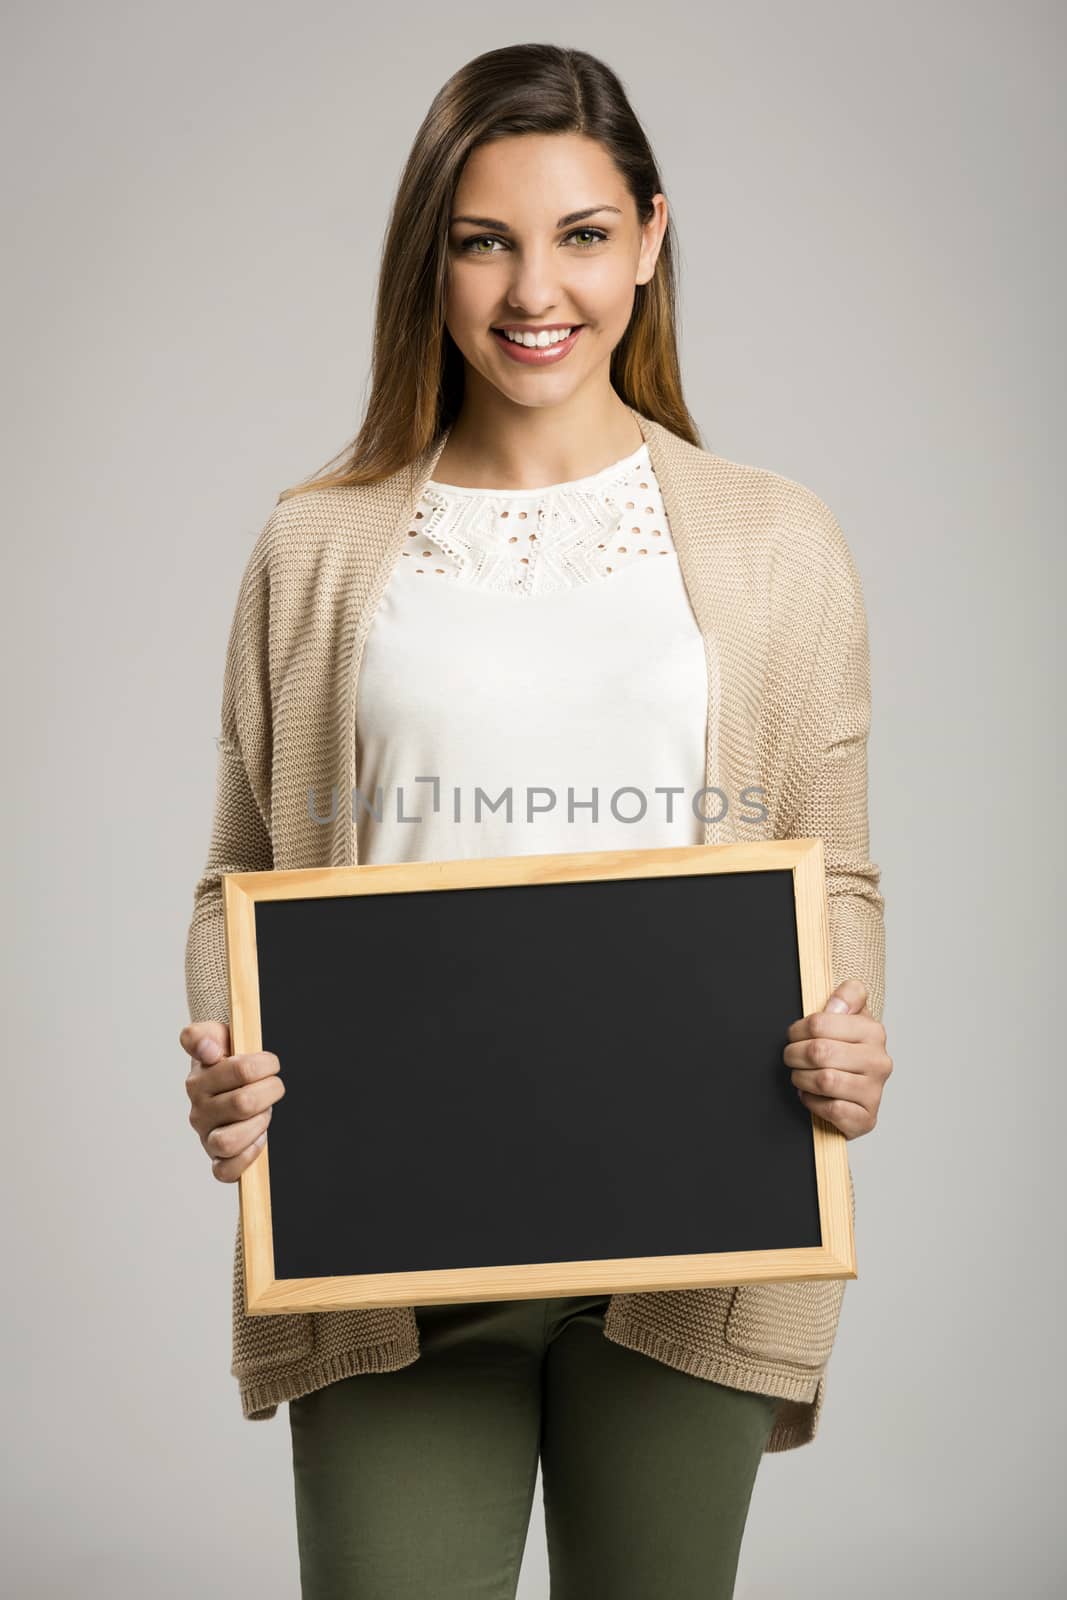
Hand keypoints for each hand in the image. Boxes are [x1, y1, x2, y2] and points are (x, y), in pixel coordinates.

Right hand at [180, 1020, 285, 1182]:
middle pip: (244, 1104)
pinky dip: (246, 1157)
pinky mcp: (216, 1158)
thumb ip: (203, 1034)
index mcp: (198, 1079)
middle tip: (271, 1086)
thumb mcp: (214, 1035)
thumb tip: (208, 1050)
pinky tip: (258, 1138)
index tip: (269, 1063)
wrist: (221, 1079)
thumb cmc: (222, 1057)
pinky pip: (225, 1171)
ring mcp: (206, 1136)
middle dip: (269, 1092)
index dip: (264, 1064)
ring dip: (258, 1124)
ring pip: (228, 1142)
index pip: (241, 1070)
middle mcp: (198, 1110)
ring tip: (262, 1112)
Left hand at [783, 979, 892, 1138]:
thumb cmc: (848, 1050)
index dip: (797, 1030)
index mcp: (873, 1032)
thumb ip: (848, 997)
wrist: (859, 1090)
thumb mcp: (851, 1016)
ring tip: (801, 1076)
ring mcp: (875, 1091)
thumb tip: (837, 1006)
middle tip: (791, 1058)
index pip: (819, 1023)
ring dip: (801, 1079)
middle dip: (794, 1055)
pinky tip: (813, 1096)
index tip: (794, 1036)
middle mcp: (879, 1061)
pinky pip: (832, 1108)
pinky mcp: (867, 1118)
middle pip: (818, 1052)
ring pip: (824, 1080)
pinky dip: (813, 1102)